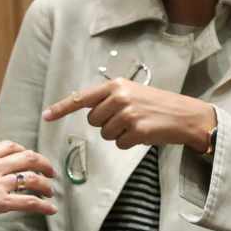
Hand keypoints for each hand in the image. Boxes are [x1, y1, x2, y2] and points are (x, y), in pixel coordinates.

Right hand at [0, 140, 55, 226]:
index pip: (9, 146)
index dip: (24, 150)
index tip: (29, 156)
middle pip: (28, 158)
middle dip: (43, 164)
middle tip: (50, 171)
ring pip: (33, 179)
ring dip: (46, 185)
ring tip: (51, 191)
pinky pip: (29, 202)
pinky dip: (43, 205)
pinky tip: (50, 209)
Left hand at [43, 79, 214, 150]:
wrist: (185, 115)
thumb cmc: (157, 105)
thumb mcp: (132, 92)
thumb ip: (109, 98)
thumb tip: (87, 111)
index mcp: (115, 85)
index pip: (81, 98)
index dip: (62, 108)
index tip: (46, 116)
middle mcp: (119, 97)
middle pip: (93, 121)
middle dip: (106, 124)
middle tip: (126, 119)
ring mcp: (128, 114)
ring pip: (106, 135)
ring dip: (119, 135)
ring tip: (137, 125)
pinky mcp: (137, 130)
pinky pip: (120, 144)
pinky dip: (130, 143)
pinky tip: (144, 133)